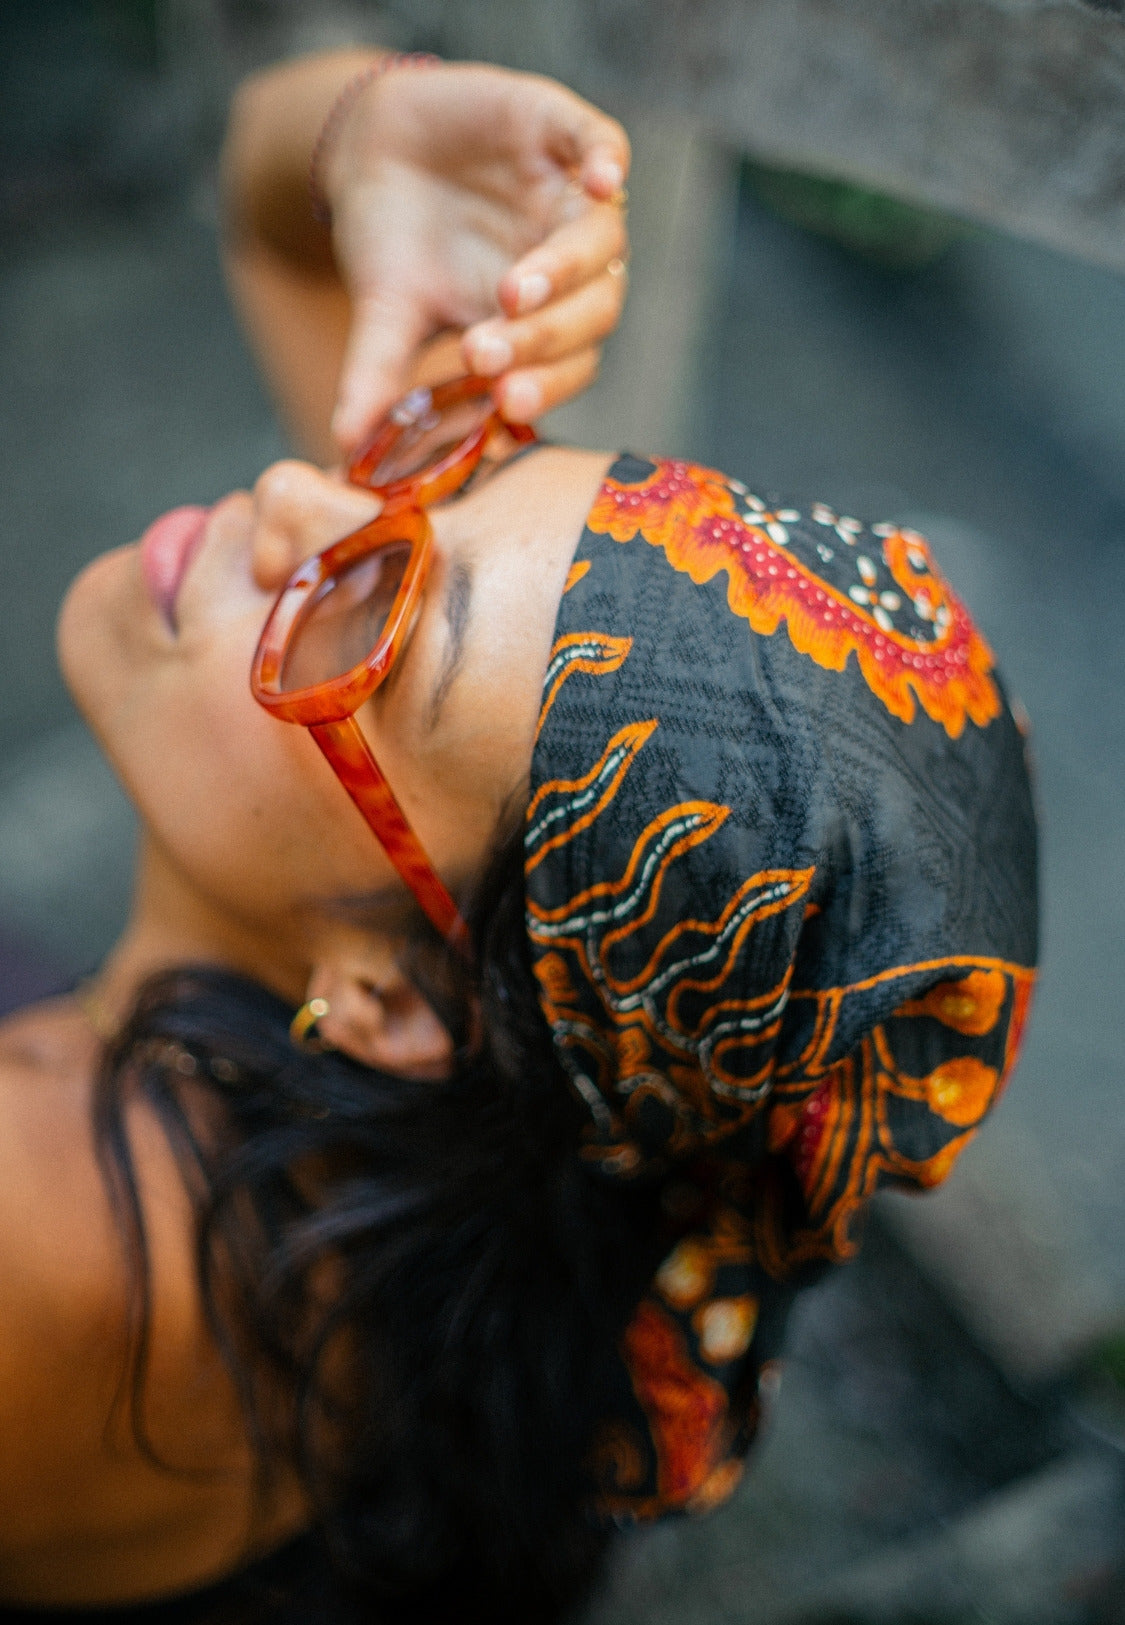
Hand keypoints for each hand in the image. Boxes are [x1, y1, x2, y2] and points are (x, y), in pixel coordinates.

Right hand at [322, 59, 629, 452]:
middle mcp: (568, 267)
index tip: (501, 400)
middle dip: (541, 338)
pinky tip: (600, 180)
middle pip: (591, 311)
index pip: (565, 367)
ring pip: (602, 239)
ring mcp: (568, 197)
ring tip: (515, 292)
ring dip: (567, 268)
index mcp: (538, 323)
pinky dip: (607, 159)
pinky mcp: (559, 129)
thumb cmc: (393, 245)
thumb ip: (376, 376)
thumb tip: (343, 446)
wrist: (373, 150)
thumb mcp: (383, 314)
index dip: (541, 385)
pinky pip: (603, 143)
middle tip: (484, 354)